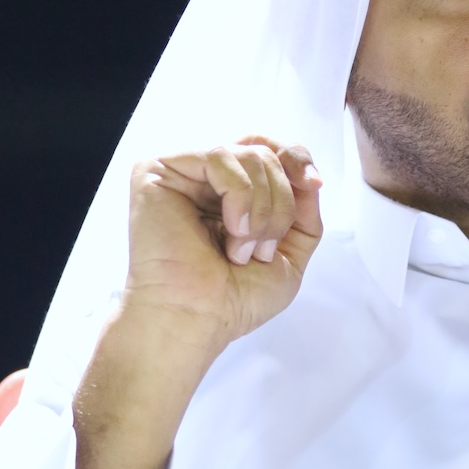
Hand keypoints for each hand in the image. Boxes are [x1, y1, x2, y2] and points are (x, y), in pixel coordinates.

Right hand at [123, 136, 322, 348]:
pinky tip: (230, 231)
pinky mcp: (156, 170)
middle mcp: (204, 178)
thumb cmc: (235, 299)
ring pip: (247, 154)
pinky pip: (219, 156)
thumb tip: (310, 174)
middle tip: (264, 249)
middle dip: (281, 202)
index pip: (268, 148)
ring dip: (262, 208)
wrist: (198, 320)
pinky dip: (240, 197)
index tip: (312, 184)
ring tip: (242, 250)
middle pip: (263, 151)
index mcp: (231, 192)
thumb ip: (304, 211)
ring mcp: (180, 172)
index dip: (296, 158)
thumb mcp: (291, 254)